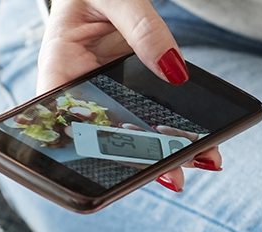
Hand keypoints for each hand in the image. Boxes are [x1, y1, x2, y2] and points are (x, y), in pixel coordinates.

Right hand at [40, 0, 221, 189]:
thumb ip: (142, 27)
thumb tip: (173, 70)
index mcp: (58, 68)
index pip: (65, 119)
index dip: (90, 148)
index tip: (122, 161)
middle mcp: (80, 90)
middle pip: (105, 138)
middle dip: (141, 160)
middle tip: (173, 175)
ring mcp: (108, 95)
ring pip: (132, 136)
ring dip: (165, 153)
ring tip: (201, 161)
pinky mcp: (132, 92)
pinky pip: (152, 119)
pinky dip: (178, 134)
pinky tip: (204, 147)